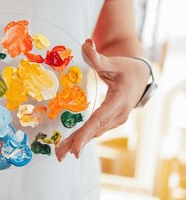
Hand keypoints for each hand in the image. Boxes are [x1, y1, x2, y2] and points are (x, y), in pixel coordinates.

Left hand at [55, 39, 149, 160]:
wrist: (140, 78)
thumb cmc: (127, 69)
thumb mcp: (115, 62)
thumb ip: (98, 58)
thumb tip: (86, 43)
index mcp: (119, 102)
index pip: (100, 119)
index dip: (86, 134)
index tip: (75, 148)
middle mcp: (118, 115)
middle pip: (94, 131)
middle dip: (77, 143)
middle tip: (60, 155)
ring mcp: (115, 120)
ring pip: (94, 133)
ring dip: (77, 143)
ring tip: (60, 154)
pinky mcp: (109, 121)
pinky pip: (94, 131)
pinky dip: (81, 138)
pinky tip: (68, 146)